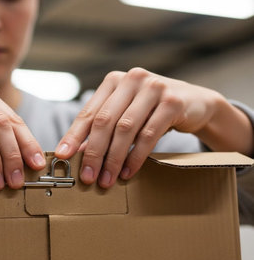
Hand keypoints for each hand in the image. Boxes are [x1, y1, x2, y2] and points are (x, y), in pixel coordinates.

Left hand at [54, 67, 235, 187]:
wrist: (196, 103)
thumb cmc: (153, 111)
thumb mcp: (126, 114)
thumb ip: (103, 129)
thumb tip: (77, 155)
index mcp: (114, 81)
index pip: (89, 112)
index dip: (73, 136)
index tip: (62, 156)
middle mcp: (131, 79)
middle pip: (104, 121)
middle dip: (93, 152)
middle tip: (87, 176)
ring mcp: (153, 87)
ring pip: (125, 129)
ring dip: (114, 159)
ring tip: (107, 179)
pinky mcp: (172, 102)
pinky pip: (148, 135)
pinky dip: (135, 157)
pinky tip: (127, 172)